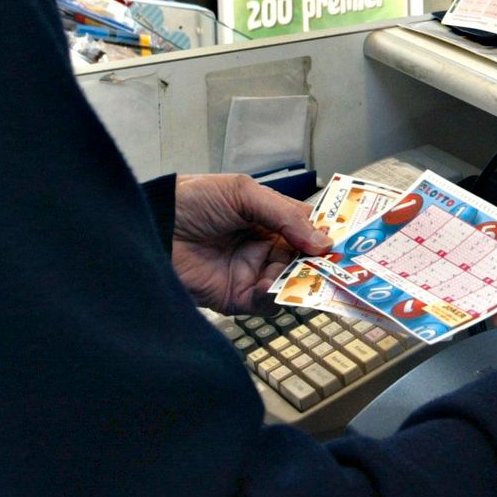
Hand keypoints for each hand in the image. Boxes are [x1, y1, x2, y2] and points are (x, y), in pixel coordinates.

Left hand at [169, 174, 329, 313]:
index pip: (306, 229)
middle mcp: (263, 246)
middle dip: (318, 262)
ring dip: (296, 279)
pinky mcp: (236, 297)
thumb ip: (284, 215)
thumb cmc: (192, 201)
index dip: (324, 235)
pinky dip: (272, 295)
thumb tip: (322, 241)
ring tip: (297, 272)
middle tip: (333, 265)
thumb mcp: (243, 193)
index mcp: (267, 218)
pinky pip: (266, 302)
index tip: (344, 241)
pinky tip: (266, 283)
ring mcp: (251, 272)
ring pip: (290, 282)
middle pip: (304, 259)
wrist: (153, 228)